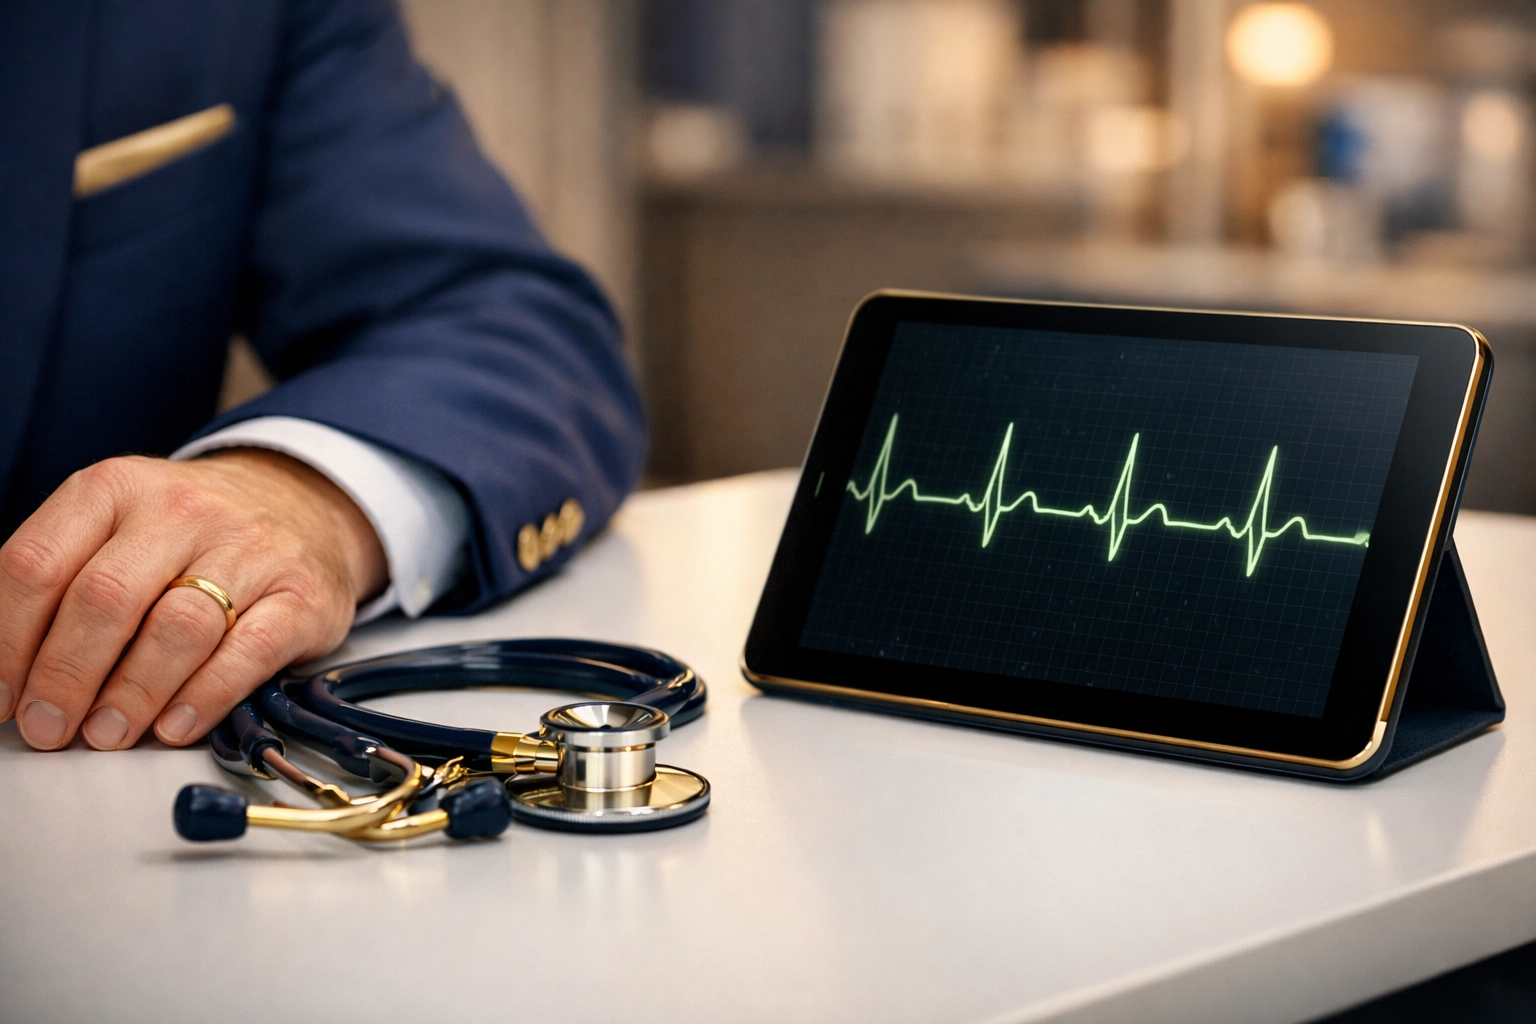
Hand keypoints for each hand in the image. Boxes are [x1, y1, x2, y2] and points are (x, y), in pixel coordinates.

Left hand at [0, 450, 386, 750]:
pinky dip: (205, 697)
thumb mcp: (117, 529)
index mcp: (117, 488)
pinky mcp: (302, 594)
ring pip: (177, 627)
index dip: (7, 642)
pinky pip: (249, 651)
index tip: (4, 696)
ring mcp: (250, 549)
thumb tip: (13, 679)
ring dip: (131, 694)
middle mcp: (183, 510)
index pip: (37, 564)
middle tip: (50, 727)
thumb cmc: (192, 535)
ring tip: (108, 733)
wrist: (302, 505)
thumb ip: (64, 585)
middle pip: (105, 597)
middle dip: (65, 677)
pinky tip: (175, 725)